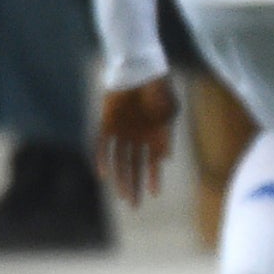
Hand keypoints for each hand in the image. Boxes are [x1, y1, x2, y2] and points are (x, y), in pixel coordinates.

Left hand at [96, 76, 178, 207]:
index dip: (153, 178)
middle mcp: (137, 137)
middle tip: (134, 204)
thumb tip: (164, 159)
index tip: (154, 194)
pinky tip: (104, 174)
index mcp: (154, 135)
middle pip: (134, 166)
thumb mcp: (170, 111)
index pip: (152, 162)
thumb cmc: (159, 88)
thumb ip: (167, 136)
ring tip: (122, 195)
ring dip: (120, 178)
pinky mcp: (107, 123)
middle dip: (134, 185)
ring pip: (119, 160)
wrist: (141, 68)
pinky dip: (103, 159)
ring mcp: (122, 131)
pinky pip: (103, 145)